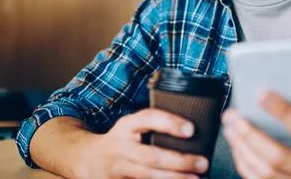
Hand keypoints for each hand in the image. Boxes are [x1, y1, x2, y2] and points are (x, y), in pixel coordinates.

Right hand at [81, 108, 208, 178]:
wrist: (87, 159)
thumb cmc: (122, 140)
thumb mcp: (132, 127)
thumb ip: (154, 126)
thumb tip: (193, 131)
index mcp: (126, 126)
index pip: (148, 118)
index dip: (169, 123)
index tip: (191, 129)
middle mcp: (119, 147)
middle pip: (151, 156)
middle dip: (179, 161)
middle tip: (203, 162)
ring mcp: (116, 169)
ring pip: (147, 176)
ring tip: (196, 178)